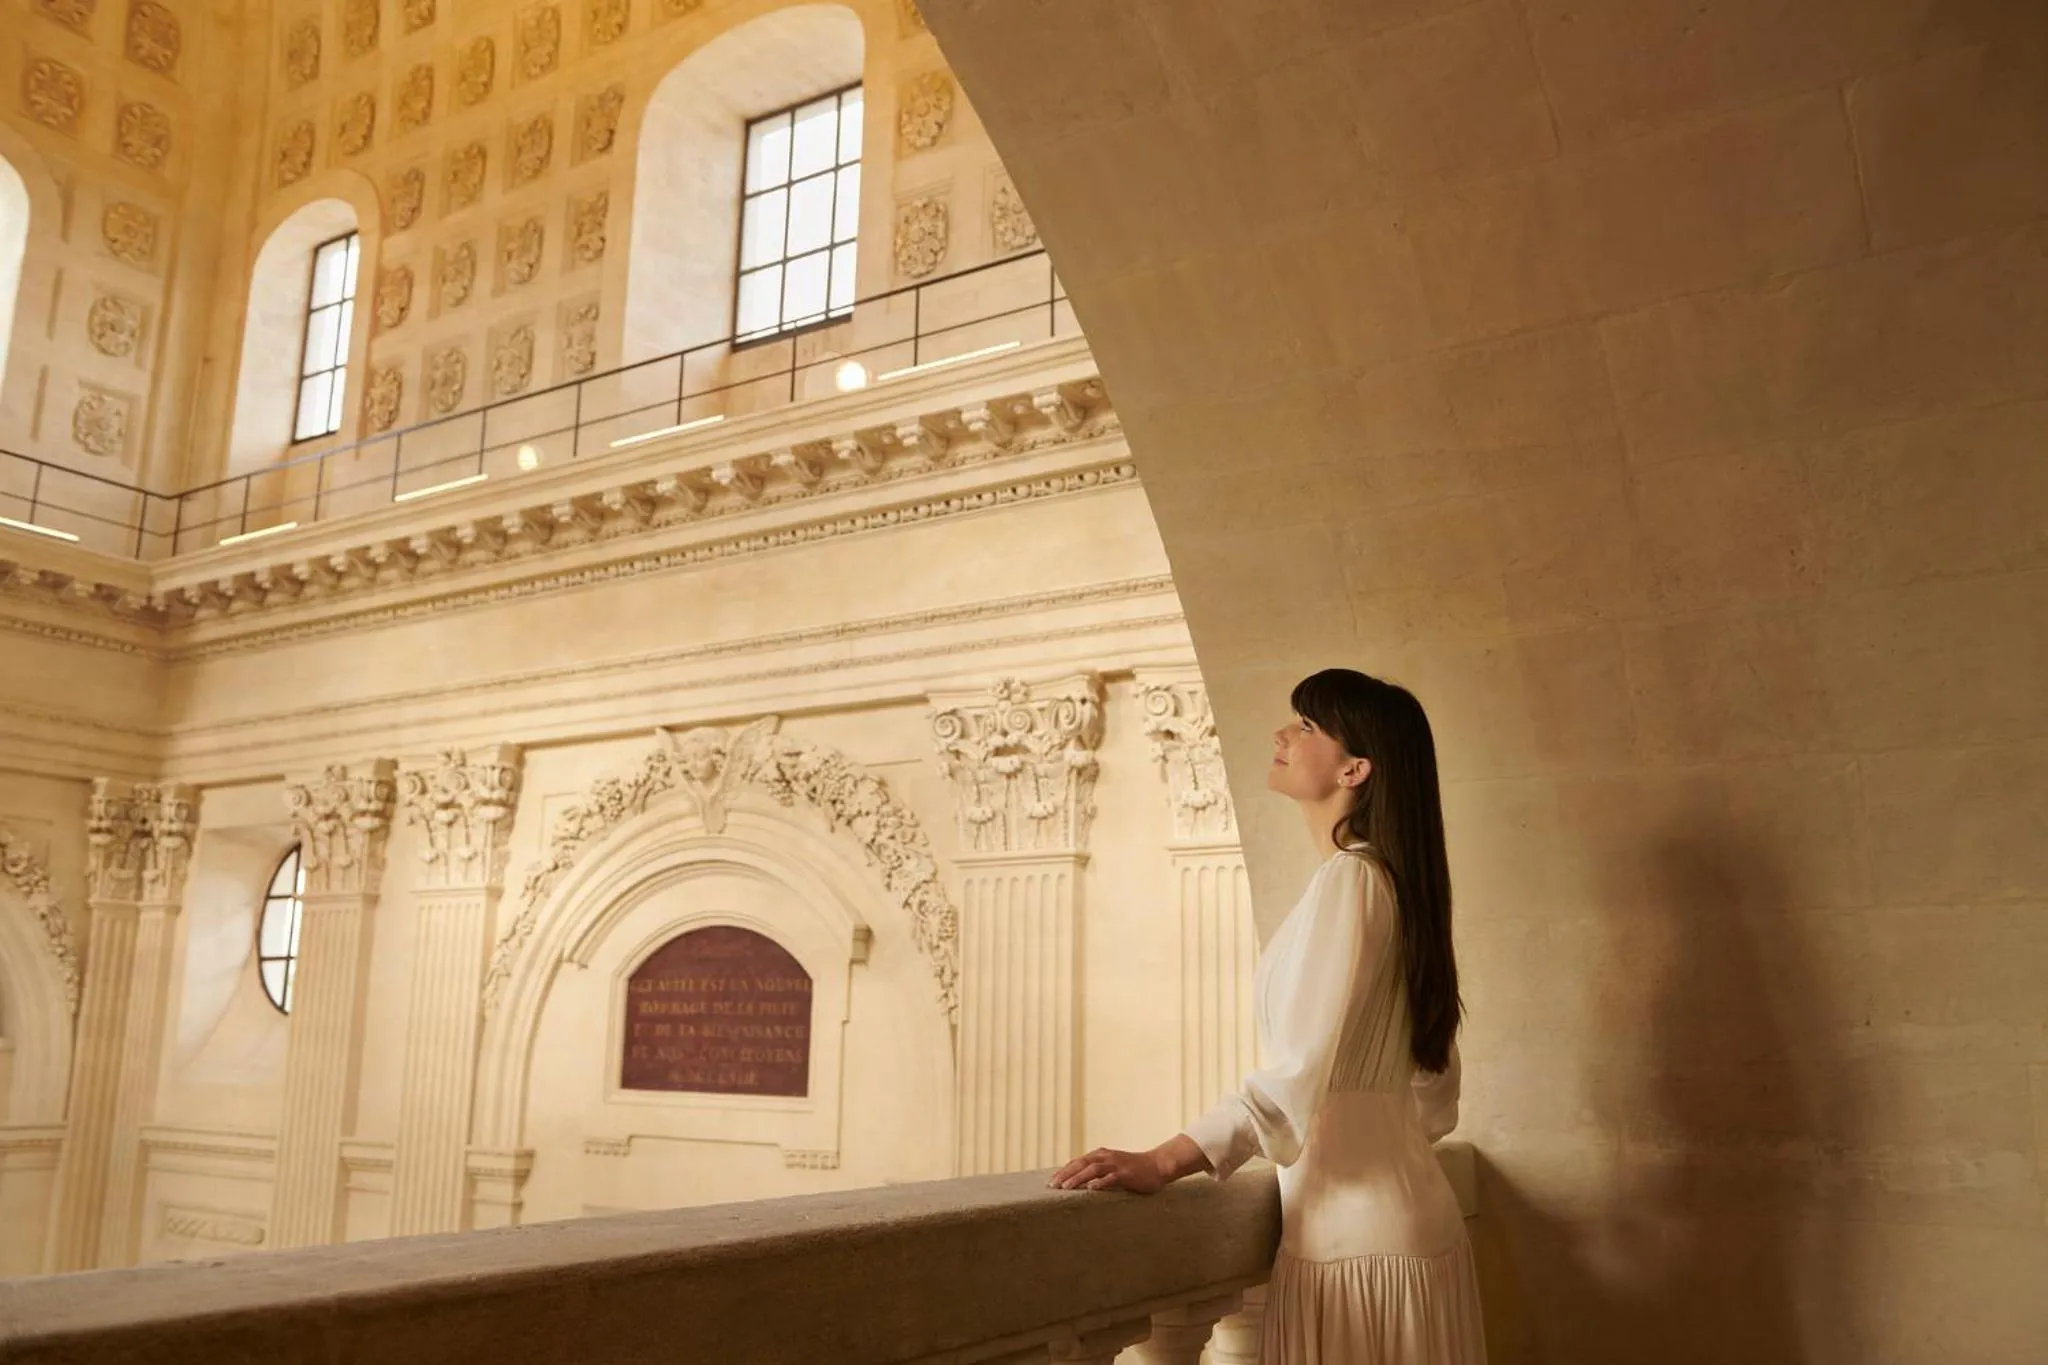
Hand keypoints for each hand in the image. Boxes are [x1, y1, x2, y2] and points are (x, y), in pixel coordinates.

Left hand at [1047, 1146, 1166, 1194]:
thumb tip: (1081, 1183)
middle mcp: (1106, 1157)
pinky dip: (1100, 1182)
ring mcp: (1116, 1164)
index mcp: (1101, 1155)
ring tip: (1066, 1187)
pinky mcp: (1127, 1173)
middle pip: (1081, 1163)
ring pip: (1093, 1169)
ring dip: (1078, 1178)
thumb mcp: (1113, 1167)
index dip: (1063, 1171)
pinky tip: (1091, 1189)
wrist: (1158, 1165)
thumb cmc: (1134, 1169)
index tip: (1051, 1182)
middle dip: (1065, 1174)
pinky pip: (1111, 1177)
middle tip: (1052, 1186)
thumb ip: (1099, 1172)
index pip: (1078, 1162)